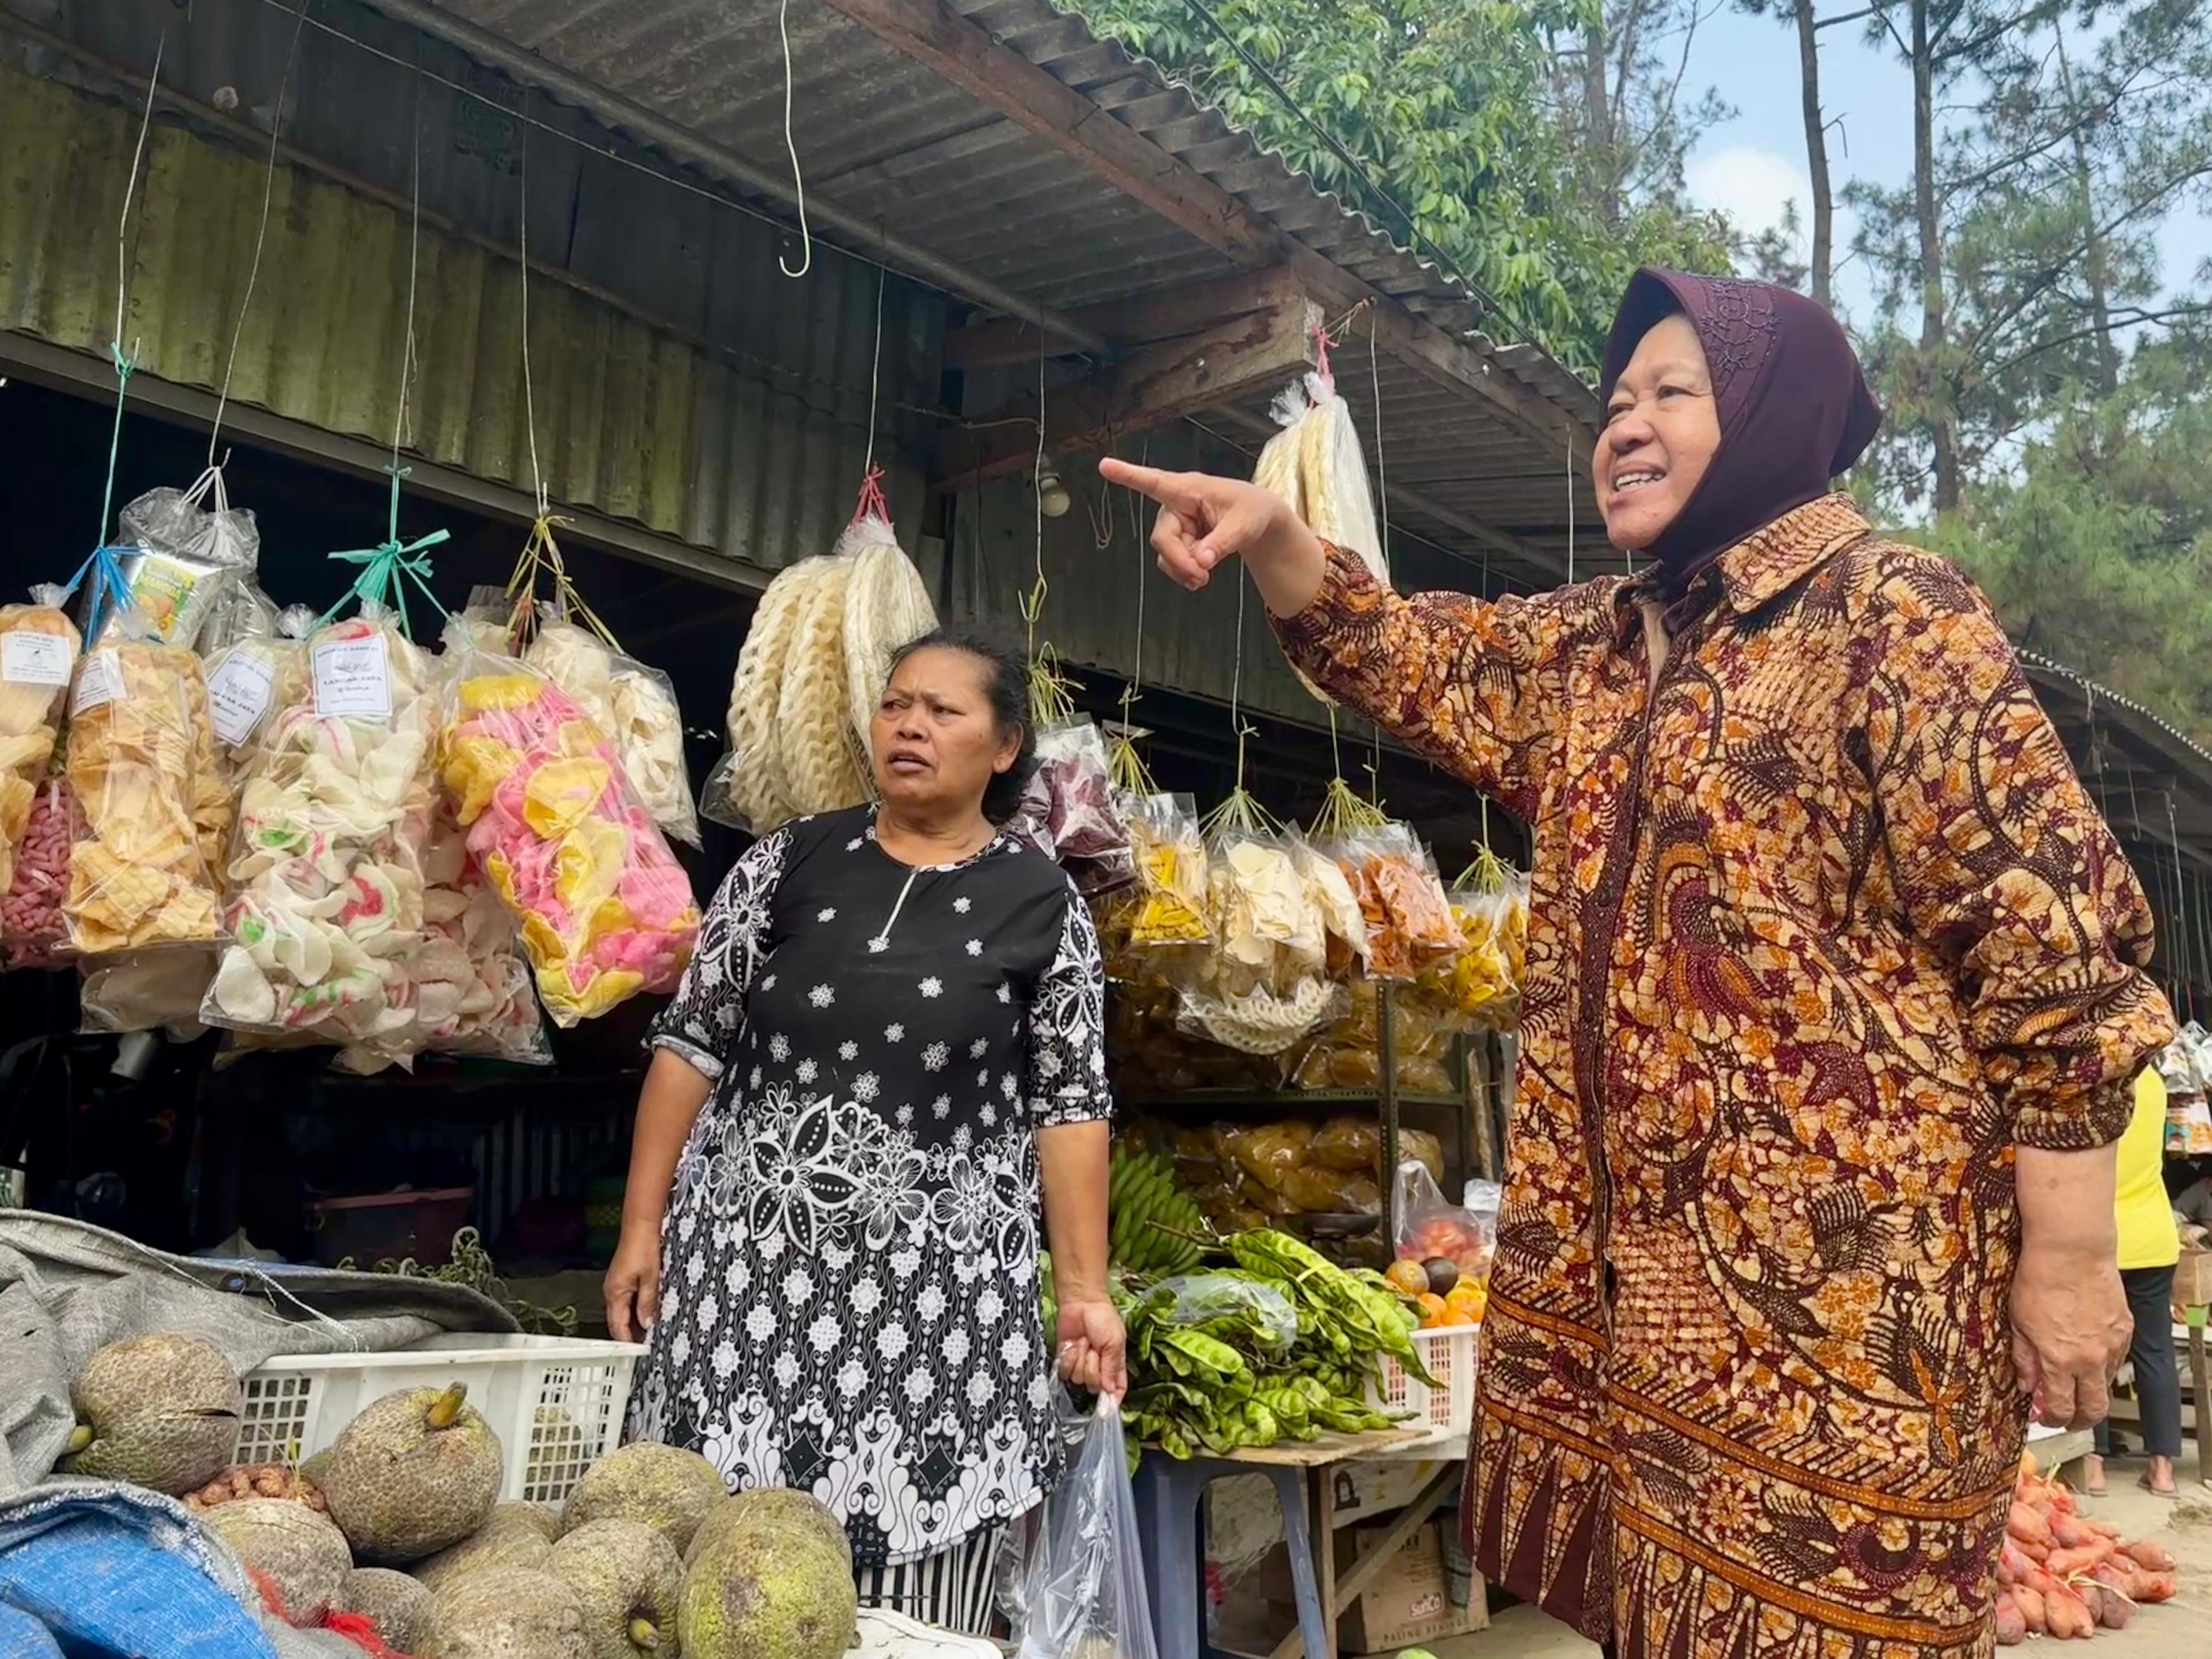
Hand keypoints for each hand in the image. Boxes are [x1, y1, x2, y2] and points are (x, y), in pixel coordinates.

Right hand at [603, 1226, 661, 1343]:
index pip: (618, 1326)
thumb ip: (648, 1303)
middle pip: (617, 1322)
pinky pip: (625, 1302)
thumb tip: (647, 1323)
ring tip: (646, 1336)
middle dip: (629, 1336)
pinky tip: (645, 1315)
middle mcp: (611, 1291)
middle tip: (643, 1348)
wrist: (640, 1227)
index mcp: (616, 1293)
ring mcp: (615, 1286)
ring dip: (632, 1324)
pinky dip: (633, 1312)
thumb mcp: (651, 1278)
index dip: (627, 1341)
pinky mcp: (621, 1280)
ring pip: (621, 1313)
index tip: (637, 1353)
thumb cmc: (644, 1248)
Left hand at [1056, 1295, 1127, 1401]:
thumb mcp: (1115, 1342)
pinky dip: (1068, 1358)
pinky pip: (1065, 1371)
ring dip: (1081, 1359)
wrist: (1081, 1301)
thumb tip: (1109, 1391)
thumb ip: (1113, 1367)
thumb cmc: (1103, 1317)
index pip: (1116, 1390)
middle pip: (1095, 1387)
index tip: (1107, 1407)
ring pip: (1078, 1379)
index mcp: (1115, 1365)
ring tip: (1084, 1343)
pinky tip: (1073, 1345)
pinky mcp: (1066, 1359)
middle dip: (1094, 1368)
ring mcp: (1081, 1364)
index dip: (1112, 1401)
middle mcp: (1098, 1368)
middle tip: (1095, 1350)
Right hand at [1099, 459, 1314, 594]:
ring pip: (1165, 552)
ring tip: (1206, 576)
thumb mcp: (1245, 526)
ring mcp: (1175, 524)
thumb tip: (1200, 562)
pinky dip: (1183, 572)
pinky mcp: (1177, 540)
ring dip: (1183, 569)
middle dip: (1179, 560)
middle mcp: (1176, 505)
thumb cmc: (1252, 512)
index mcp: (1190, 489)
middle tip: (1202, 577)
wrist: (1258, 523)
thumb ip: (1223, 543)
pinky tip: (1199, 576)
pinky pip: (1170, 561)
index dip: (1129, 476)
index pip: (1156, 483)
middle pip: (1163, 537)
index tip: (1105, 465)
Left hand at [2010, 1242, 2131, 1428]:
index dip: (2052, 1420)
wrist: (2072, 1250)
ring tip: (2075, 1379)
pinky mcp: (2126, 1329)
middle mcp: (2091, 1359)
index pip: (2061, 1408)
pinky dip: (2103, 1364)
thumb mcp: (2018, 1322)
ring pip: (2107, 1383)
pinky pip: (2117, 1358)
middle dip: (2081, 1420)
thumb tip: (2026, 1385)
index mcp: (2060, 1360)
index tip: (2045, 1418)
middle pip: (2095, 1409)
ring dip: (2092, 1388)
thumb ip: (2024, 1358)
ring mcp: (2112, 1345)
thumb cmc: (2039, 1279)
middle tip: (2069, 1418)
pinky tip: (2088, 1353)